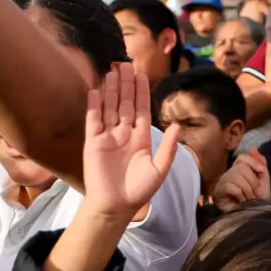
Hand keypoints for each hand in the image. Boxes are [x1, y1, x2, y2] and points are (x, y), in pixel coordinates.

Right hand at [82, 63, 177, 218]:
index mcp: (140, 137)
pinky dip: (94, 105)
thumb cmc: (138, 190)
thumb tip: (177, 126)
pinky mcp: (93, 142)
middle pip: (125, 103)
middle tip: (125, 64)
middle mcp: (124, 133)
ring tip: (112, 71)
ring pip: (110, 107)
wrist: (115, 206)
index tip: (141, 74)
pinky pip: (93, 120)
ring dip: (111, 90)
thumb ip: (168, 147)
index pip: (141, 108)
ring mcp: (108, 137)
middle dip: (126, 84)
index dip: (141, 91)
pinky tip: (95, 90)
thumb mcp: (160, 168)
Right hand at [212, 148, 270, 212]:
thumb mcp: (263, 181)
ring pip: (235, 176)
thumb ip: (260, 164)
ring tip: (248, 199)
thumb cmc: (258, 201)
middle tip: (254, 194)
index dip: (252, 162)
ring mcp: (222, 183)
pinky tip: (240, 201)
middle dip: (252, 182)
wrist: (254, 218)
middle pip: (240, 167)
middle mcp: (229, 174)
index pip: (242, 157)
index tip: (261, 172)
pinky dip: (239, 194)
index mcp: (239, 171)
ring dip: (247, 190)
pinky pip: (230, 185)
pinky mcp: (218, 192)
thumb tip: (253, 149)